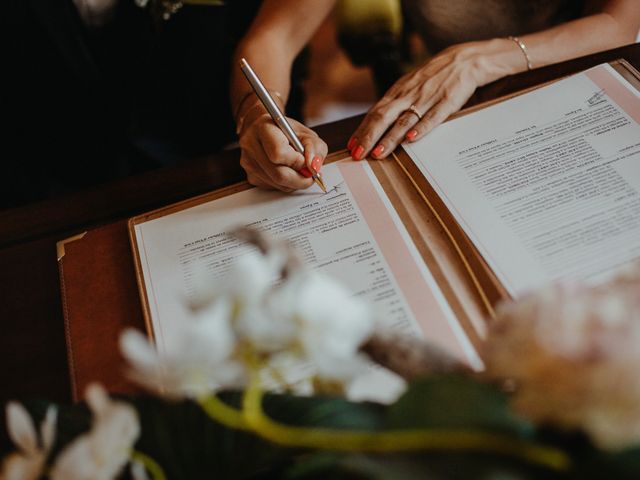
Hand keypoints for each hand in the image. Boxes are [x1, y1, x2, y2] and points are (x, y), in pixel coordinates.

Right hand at [238, 102, 327, 191]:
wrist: (265, 130)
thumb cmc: (286, 131)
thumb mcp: (307, 134)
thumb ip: (315, 149)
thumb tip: (313, 168)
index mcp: (264, 128)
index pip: (279, 153)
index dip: (297, 161)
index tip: (305, 160)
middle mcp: (251, 145)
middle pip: (278, 174)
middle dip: (300, 178)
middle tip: (310, 175)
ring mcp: (248, 162)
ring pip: (277, 184)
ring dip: (294, 182)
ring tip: (298, 170)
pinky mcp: (250, 176)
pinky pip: (273, 187)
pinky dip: (285, 184)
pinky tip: (286, 171)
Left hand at [347, 39, 515, 159]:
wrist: (463, 60)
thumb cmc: (433, 77)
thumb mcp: (409, 86)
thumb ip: (394, 104)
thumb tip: (375, 124)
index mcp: (398, 92)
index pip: (374, 113)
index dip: (362, 130)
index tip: (352, 146)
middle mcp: (408, 95)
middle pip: (383, 117)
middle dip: (369, 137)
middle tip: (358, 154)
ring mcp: (427, 99)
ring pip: (404, 121)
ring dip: (390, 138)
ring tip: (378, 153)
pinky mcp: (446, 102)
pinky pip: (432, 117)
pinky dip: (421, 129)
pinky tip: (411, 140)